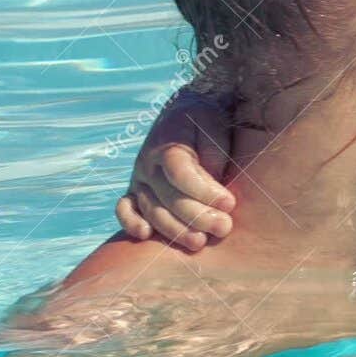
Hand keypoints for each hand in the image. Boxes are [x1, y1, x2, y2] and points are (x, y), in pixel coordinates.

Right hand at [116, 91, 236, 249]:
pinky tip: (146, 235)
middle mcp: (148, 164)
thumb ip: (214, 156)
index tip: (229, 203)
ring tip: (200, 243)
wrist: (184, 114)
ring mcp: (139, 179)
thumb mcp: (215, 130)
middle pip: (169, 197)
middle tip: (224, 227)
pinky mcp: (135, 192)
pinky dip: (130, 223)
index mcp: (169, 145)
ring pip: (153, 210)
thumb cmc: (206, 123)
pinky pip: (125, 209)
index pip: (182, 173)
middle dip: (198, 216)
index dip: (204, 191)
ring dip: (176, 230)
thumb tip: (214, 187)